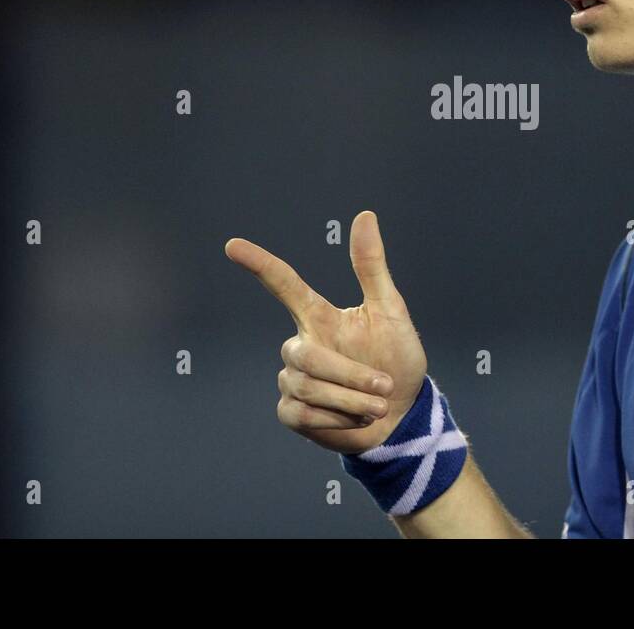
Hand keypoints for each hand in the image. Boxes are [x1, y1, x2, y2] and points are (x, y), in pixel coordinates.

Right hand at [224, 210, 427, 453]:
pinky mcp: (291, 412)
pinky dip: (337, 419)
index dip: (259, 264)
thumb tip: (365, 214)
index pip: (283, 284)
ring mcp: (292, 379)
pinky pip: (302, 413)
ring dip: (351, 399)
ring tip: (378, 404)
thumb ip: (372, 267)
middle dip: (350, 374)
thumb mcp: (391, 312)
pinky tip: (356, 419)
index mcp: (319, 316)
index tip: (232, 245)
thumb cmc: (397, 359)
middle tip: (385, 386)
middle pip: (306, 356)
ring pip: (306, 387)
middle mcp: (301, 344)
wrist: (401, 415)